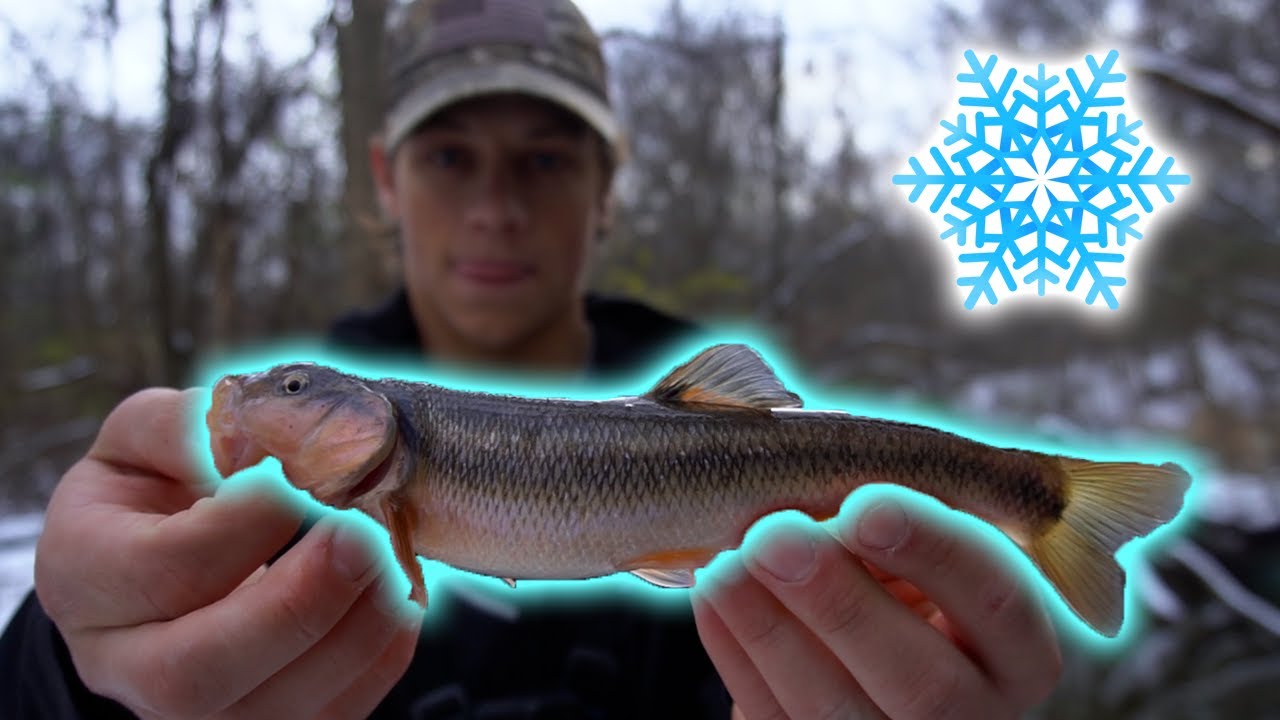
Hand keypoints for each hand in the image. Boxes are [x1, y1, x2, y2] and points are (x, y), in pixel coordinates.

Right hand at [34, 388, 421, 719]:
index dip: (240, 526)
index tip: (296, 478)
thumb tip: (253, 436)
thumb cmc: (156, 486)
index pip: (159, 569)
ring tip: (389, 563)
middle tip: (359, 538)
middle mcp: (124, 663)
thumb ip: (187, 427)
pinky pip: (325, 717)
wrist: (161, 545)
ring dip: (351, 637)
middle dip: (294, 607)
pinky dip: (378, 660)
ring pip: (267, 712)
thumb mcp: (146, 435)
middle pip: (195, 673)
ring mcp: (194, 710)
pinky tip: (399, 599)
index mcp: (84, 577)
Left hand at [692, 492, 1061, 719]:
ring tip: (727, 566)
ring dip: (769, 631)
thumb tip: (823, 459)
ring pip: (835, 711)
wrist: (860, 651)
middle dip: (839, 602)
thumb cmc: (894, 576)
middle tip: (772, 535)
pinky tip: (712, 594)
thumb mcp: (914, 543)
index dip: (934, 550)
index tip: (864, 504)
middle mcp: (973, 714)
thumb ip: (888, 512)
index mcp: (1015, 651)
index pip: (997, 602)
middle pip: (921, 680)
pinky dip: (737, 655)